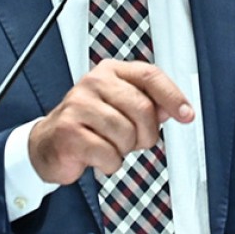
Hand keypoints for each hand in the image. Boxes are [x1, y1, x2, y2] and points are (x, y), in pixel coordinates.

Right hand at [28, 60, 194, 183]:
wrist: (48, 143)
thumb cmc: (89, 123)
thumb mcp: (121, 107)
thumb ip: (149, 103)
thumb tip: (174, 108)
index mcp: (111, 71)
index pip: (150, 75)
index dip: (173, 96)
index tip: (187, 114)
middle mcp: (94, 82)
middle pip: (142, 108)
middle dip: (145, 133)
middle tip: (134, 140)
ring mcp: (78, 105)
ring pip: (126, 133)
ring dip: (124, 149)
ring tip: (109, 145)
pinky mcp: (68, 131)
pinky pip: (108, 153)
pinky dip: (109, 162)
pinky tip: (97, 155)